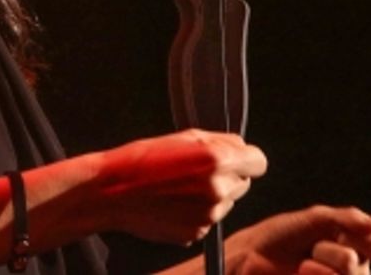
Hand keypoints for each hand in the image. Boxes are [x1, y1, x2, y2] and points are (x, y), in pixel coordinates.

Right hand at [97, 128, 267, 243]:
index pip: (258, 162)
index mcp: (217, 160)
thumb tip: (242, 147)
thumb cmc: (143, 160)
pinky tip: (173, 203)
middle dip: (228, 176)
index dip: (247, 159)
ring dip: (212, 195)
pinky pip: (208, 220)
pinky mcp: (197, 234)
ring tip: (179, 187)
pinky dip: (196, 212)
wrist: (112, 193)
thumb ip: (220, 141)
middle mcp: (218, 190)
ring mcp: (208, 215)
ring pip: (226, 203)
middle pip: (243, 184)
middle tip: (197, 171)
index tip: (235, 159)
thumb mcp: (184, 136)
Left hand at [232, 205, 370, 274]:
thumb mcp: (315, 220)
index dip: (365, 240)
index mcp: (348, 244)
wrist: (250, 259)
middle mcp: (347, 268)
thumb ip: (348, 219)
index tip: (342, 233)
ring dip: (325, 268)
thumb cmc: (280, 237)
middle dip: (335, 253)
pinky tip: (303, 271)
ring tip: (304, 264)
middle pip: (361, 265)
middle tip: (313, 249)